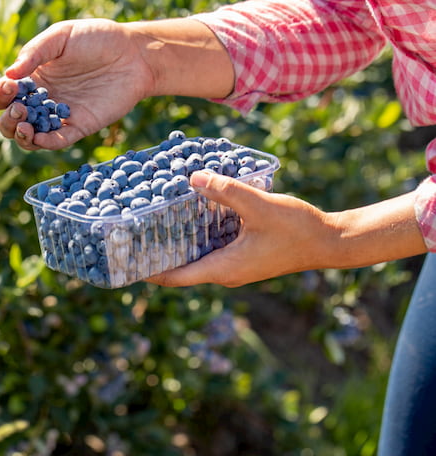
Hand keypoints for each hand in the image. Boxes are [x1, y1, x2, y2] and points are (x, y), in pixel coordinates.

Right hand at [0, 19, 154, 149]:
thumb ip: (35, 52)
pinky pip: (57, 141)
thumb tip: (9, 73)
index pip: (4, 94)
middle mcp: (41, 99)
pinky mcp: (79, 127)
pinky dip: (46, 143)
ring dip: (22, 136)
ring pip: (30, 137)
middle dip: (7, 119)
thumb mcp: (62, 36)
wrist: (134, 54)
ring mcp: (59, 115)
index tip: (9, 87)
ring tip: (25, 126)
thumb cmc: (97, 38)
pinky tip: (40, 138)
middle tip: (19, 109)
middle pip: (11, 120)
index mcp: (32, 77)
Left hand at [146, 170, 334, 287]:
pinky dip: (196, 236)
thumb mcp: (259, 206)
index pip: (175, 277)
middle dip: (156, 254)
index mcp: (223, 269)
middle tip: (132, 234)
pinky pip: (210, 249)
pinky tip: (189, 215)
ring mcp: (233, 265)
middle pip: (180, 268)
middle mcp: (224, 272)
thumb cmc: (297, 229)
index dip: (148, 271)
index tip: (125, 260)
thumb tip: (191, 178)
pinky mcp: (242, 255)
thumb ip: (226, 191)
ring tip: (152, 223)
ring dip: (176, 244)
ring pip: (195, 257)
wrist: (330, 241)